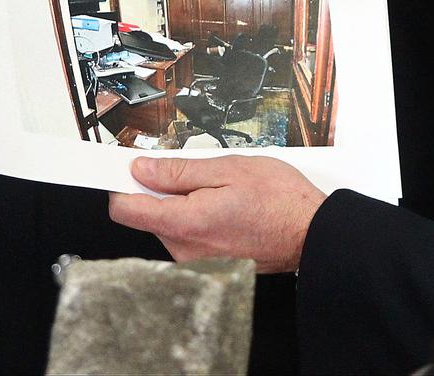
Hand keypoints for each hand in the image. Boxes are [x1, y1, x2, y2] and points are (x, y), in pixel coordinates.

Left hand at [108, 155, 326, 273]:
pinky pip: (188, 236)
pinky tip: (227, 209)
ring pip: (169, 224)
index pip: (126, 209)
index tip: (127, 169)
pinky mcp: (208, 264)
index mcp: (185, 223)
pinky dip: (198, 219)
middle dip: (164, 190)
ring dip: (184, 204)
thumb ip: (180, 171)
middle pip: (149, 215)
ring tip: (221, 192)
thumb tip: (144, 170)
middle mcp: (185, 249)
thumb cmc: (280, 201)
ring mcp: (196, 260)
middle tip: (198, 174)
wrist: (310, 233)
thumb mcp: (230, 169)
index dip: (123, 183)